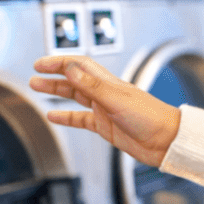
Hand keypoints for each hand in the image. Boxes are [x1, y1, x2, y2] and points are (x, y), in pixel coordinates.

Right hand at [30, 56, 180, 167]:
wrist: (168, 141)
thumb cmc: (152, 118)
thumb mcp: (117, 100)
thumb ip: (93, 85)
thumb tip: (71, 69)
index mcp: (109, 83)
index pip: (80, 65)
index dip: (60, 62)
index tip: (42, 63)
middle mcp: (106, 94)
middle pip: (74, 79)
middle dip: (54, 74)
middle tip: (35, 73)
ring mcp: (105, 110)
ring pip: (75, 96)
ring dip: (57, 92)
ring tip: (38, 87)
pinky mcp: (106, 126)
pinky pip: (81, 119)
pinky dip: (66, 117)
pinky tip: (54, 116)